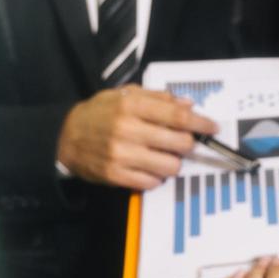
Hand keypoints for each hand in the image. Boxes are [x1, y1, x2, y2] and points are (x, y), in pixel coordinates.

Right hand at [56, 87, 216, 189]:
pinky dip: (156, 176)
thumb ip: (156, 98)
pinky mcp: (116, 175)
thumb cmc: (99, 114)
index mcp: (130, 106)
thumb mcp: (123, 95)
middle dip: (187, 143)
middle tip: (182, 142)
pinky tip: (147, 167)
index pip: (177, 116)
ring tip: (162, 155)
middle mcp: (127, 129)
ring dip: (173, 162)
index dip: (200, 124)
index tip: (213, 128)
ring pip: (171, 166)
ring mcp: (121, 155)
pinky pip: (153, 182)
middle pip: (180, 143)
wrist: (65, 138)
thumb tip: (188, 105)